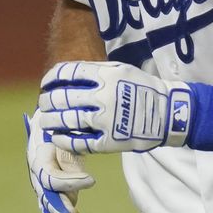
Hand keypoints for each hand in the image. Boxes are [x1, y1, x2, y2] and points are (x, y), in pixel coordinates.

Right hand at [24, 111, 94, 212]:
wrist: (51, 124)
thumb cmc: (58, 123)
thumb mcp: (61, 125)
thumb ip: (68, 136)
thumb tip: (75, 144)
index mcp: (38, 159)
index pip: (51, 177)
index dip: (70, 182)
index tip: (91, 180)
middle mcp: (39, 178)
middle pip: (47, 200)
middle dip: (60, 212)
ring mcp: (47, 190)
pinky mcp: (57, 196)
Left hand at [38, 61, 191, 154]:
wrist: (169, 113)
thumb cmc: (142, 88)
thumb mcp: (121, 69)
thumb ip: (94, 70)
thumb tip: (65, 75)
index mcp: (105, 76)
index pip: (67, 73)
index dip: (51, 79)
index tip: (45, 84)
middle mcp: (103, 97)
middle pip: (63, 97)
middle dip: (47, 100)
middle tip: (43, 103)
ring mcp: (105, 120)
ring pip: (67, 120)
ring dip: (50, 120)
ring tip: (45, 121)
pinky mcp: (109, 141)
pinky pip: (79, 142)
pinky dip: (63, 139)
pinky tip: (57, 136)